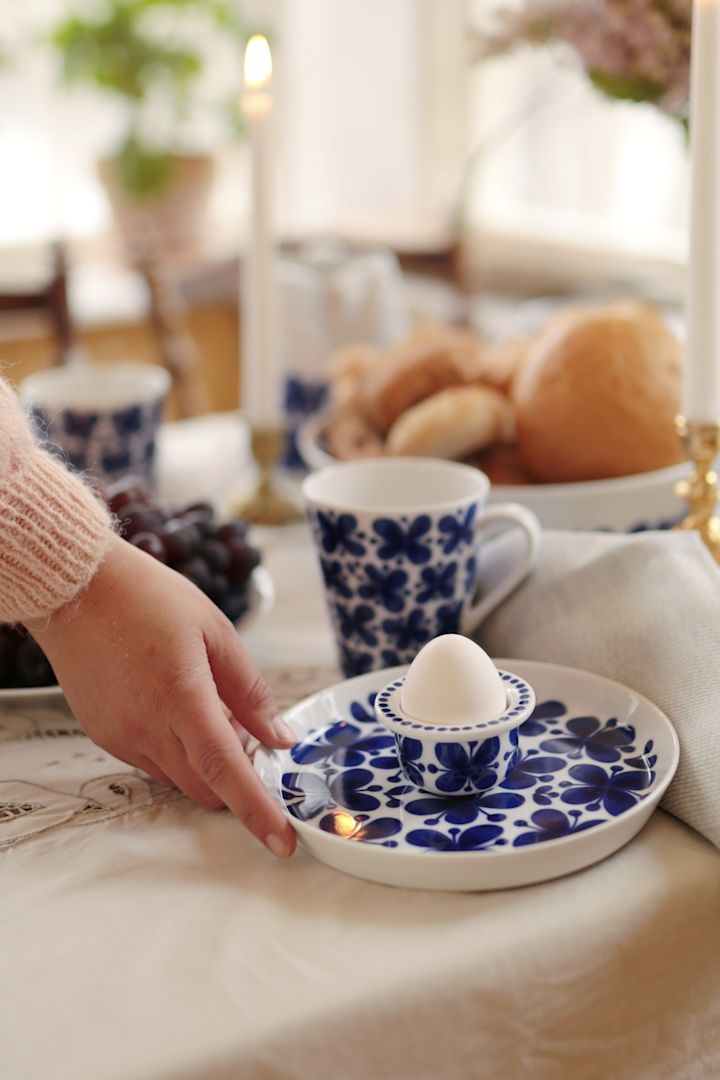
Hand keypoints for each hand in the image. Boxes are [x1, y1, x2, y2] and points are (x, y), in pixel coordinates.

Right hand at [27, 533, 295, 857]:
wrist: (76, 588)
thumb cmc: (148, 597)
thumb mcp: (215, 631)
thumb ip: (250, 691)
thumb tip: (279, 737)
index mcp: (182, 697)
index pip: (226, 770)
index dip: (257, 810)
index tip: (282, 842)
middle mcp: (147, 727)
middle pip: (206, 786)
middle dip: (236, 778)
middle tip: (247, 731)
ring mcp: (121, 736)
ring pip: (179, 777)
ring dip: (205, 762)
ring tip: (207, 703)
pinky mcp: (104, 735)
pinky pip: (152, 762)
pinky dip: (176, 750)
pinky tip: (176, 706)